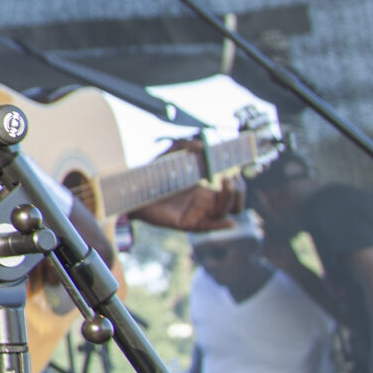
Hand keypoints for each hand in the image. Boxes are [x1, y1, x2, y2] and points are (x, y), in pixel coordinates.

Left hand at [129, 150, 245, 230]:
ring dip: (231, 199)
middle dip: (239, 192)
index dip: (239, 182)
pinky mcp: (187, 223)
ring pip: (225, 213)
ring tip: (227, 181)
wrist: (133, 189)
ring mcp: (197, 214)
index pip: (233, 193)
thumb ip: (187, 146)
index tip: (235, 170)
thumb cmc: (154, 173)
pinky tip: (230, 222)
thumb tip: (202, 145)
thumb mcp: (172, 154)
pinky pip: (208, 227)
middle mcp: (205, 204)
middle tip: (230, 178)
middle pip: (235, 205)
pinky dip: (221, 226)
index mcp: (206, 191)